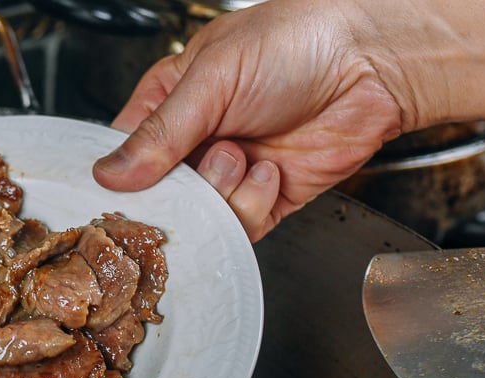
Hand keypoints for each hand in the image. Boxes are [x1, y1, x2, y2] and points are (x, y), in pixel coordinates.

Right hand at [93, 0, 410, 240]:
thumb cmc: (296, 41)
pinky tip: (268, 171)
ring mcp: (228, 176)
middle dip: (175, 193)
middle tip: (192, 173)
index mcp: (168, 104)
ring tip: (241, 156)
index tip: (120, 193)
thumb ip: (160, 131)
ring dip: (220, 195)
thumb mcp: (211, 78)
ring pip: (197, 219)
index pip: (122, 156)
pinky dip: (251, 208)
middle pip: (157, 198)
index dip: (118, 180)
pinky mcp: (263, 202)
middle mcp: (195, 144)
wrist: (373, 61)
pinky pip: (239, 229)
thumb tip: (110, 173)